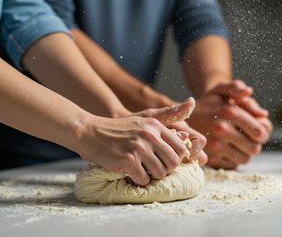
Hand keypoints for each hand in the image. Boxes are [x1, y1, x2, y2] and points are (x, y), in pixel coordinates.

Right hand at [77, 99, 195, 185]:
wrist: (89, 132)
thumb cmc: (118, 128)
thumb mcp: (144, 117)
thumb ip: (169, 114)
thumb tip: (192, 103)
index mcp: (155, 125)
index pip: (180, 148)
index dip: (174, 158)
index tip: (163, 160)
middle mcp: (149, 135)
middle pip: (173, 162)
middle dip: (165, 169)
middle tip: (152, 167)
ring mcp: (139, 148)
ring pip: (160, 172)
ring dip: (151, 175)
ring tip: (141, 169)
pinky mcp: (128, 160)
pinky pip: (144, 179)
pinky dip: (139, 180)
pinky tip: (130, 172)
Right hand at [187, 81, 271, 168]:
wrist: (180, 118)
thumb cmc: (206, 103)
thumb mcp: (220, 90)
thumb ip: (240, 91)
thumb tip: (263, 113)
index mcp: (229, 112)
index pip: (260, 132)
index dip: (264, 133)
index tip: (259, 132)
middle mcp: (221, 129)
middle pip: (255, 148)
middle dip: (255, 144)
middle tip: (248, 139)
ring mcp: (214, 146)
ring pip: (245, 159)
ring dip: (244, 153)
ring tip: (237, 144)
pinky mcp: (209, 158)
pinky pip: (232, 165)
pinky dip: (232, 159)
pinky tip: (227, 149)